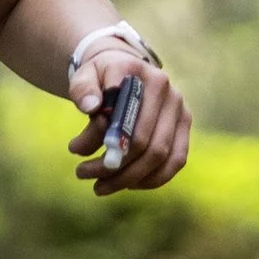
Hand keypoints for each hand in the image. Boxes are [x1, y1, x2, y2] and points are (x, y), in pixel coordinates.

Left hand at [68, 48, 189, 195]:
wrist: (125, 72)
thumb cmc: (100, 79)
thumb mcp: (84, 77)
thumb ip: (83, 89)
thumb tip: (91, 106)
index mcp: (141, 75)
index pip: (124, 113)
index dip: (101, 136)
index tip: (74, 149)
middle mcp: (167, 92)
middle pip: (142, 140)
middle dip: (110, 165)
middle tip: (81, 174)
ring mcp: (180, 110)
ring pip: (159, 155)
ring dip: (128, 178)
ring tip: (99, 186)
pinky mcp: (184, 127)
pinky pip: (175, 161)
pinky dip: (151, 179)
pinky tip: (127, 184)